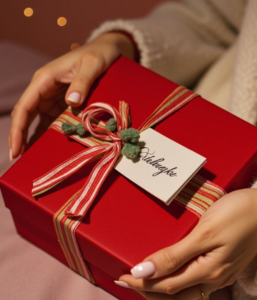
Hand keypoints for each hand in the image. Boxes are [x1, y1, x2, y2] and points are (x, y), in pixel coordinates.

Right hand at [8, 32, 134, 159]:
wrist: (108, 50)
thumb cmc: (99, 54)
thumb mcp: (93, 64)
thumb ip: (83, 81)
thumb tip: (72, 101)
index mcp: (45, 79)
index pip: (25, 107)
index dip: (18, 129)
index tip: (15, 148)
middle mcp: (44, 89)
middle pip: (27, 116)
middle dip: (21, 137)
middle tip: (18, 159)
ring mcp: (54, 97)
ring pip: (39, 121)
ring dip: (36, 138)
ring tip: (33, 160)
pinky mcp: (64, 103)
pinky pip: (55, 121)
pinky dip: (52, 134)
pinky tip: (50, 149)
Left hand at [115, 188, 256, 299]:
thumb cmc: (240, 213)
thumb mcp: (205, 231)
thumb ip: (174, 254)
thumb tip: (144, 270)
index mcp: (208, 271)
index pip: (165, 285)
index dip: (141, 282)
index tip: (121, 275)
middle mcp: (215, 279)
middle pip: (174, 297)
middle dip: (147, 292)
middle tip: (126, 281)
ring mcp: (222, 276)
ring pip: (187, 298)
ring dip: (163, 299)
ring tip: (144, 293)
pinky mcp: (227, 268)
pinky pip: (198, 290)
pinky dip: (181, 293)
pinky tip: (175, 288)